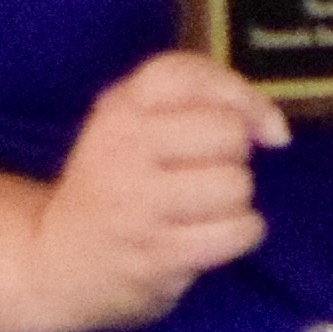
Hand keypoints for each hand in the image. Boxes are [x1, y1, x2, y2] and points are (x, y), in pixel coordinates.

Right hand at [0, 51, 291, 331]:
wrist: (57, 259)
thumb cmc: (116, 184)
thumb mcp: (133, 123)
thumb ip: (200, 101)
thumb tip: (275, 129)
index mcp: (119, 110)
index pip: (185, 73)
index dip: (237, 93)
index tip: (254, 124)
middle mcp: (124, 149)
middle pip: (227, 132)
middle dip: (233, 155)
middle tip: (204, 173)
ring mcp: (139, 204)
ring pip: (236, 184)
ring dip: (234, 200)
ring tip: (200, 208)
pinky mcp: (159, 254)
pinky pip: (240, 231)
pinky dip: (239, 234)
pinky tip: (210, 235)